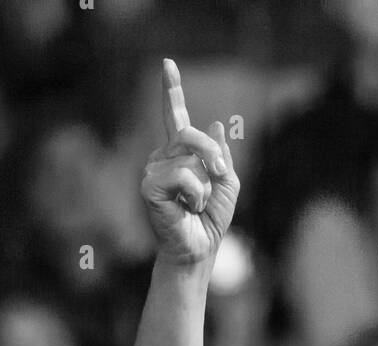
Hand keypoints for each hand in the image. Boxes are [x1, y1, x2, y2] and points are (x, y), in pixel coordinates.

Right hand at [141, 59, 239, 266]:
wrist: (199, 249)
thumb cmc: (211, 221)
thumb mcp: (227, 185)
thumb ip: (222, 157)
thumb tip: (216, 126)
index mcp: (180, 154)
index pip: (174, 118)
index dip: (171, 91)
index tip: (168, 64)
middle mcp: (162, 157)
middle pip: (190, 134)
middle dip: (211, 156)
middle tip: (216, 177)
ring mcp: (152, 170)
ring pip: (191, 159)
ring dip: (205, 186)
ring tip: (195, 205)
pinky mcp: (149, 185)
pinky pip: (184, 176)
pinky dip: (196, 195)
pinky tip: (188, 209)